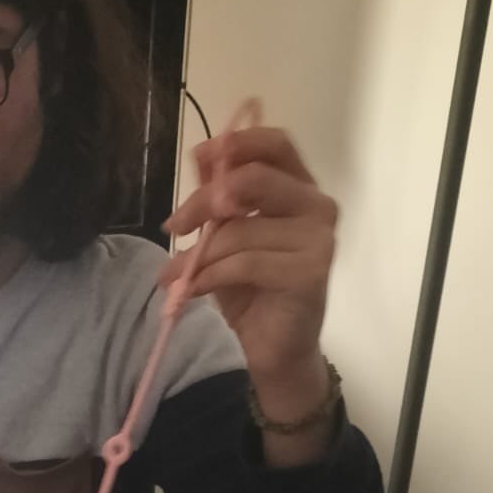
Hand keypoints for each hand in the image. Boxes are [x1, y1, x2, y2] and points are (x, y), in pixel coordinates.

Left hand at [161, 125, 336, 390]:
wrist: (271, 349)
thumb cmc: (250, 291)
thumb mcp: (225, 238)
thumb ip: (219, 199)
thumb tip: (201, 156)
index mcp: (298, 189)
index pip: (276, 144)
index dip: (237, 143)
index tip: (199, 157)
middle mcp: (316, 206)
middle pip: (252, 179)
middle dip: (204, 201)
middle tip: (174, 226)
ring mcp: (318, 238)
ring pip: (241, 229)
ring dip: (198, 254)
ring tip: (175, 275)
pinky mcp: (311, 271)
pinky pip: (246, 263)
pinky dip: (210, 276)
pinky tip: (192, 289)